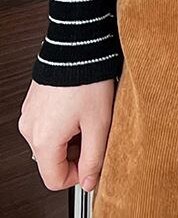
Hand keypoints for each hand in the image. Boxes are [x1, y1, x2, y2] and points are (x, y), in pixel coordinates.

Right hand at [18, 77, 114, 192]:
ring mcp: (30, 114)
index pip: (55, 180)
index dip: (78, 175)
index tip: (93, 161)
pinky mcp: (33, 103)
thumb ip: (94, 158)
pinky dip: (62, 123)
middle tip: (94, 131)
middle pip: (52, 160)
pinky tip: (78, 105)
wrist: (78, 45)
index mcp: (44, 140)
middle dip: (76, 152)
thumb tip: (89, 181)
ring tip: (87, 115)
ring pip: (50, 142)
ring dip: (70, 137)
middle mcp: (30, 129)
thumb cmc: (88, 79)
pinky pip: (46, 125)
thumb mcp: (99, 123)